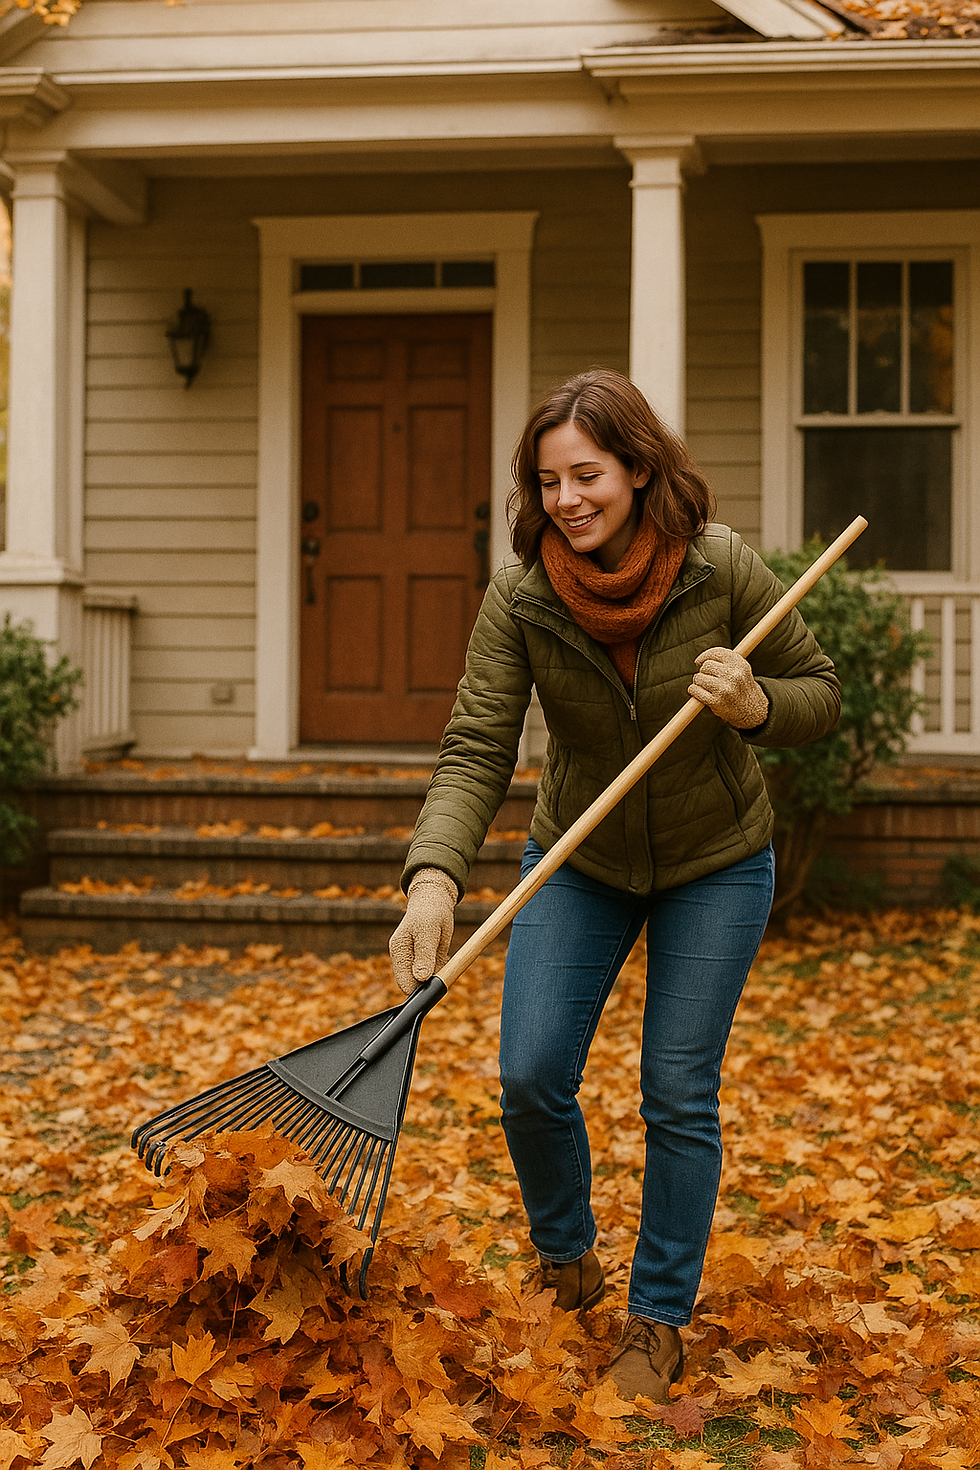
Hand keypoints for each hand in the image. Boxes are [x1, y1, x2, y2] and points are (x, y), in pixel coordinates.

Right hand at [389, 868, 457, 994]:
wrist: (436, 902)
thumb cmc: (430, 913)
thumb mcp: (428, 930)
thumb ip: (424, 954)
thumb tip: (421, 977)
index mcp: (399, 952)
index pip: (405, 983)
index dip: (420, 989)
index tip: (435, 983)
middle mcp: (405, 959)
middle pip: (416, 985)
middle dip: (430, 982)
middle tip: (441, 963)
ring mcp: (416, 961)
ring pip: (428, 981)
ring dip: (438, 975)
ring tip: (440, 952)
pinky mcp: (428, 961)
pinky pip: (437, 973)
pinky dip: (443, 969)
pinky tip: (443, 953)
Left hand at [689, 647, 768, 729]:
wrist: (753, 712)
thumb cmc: (742, 689)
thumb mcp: (741, 670)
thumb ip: (725, 661)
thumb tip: (700, 660)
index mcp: (740, 665)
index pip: (716, 653)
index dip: (705, 656)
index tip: (699, 662)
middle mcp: (733, 675)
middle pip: (706, 666)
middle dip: (704, 672)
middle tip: (710, 680)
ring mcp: (724, 689)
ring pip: (698, 677)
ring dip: (699, 682)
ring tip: (708, 688)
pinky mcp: (716, 701)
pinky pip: (695, 690)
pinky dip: (694, 691)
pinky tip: (700, 694)